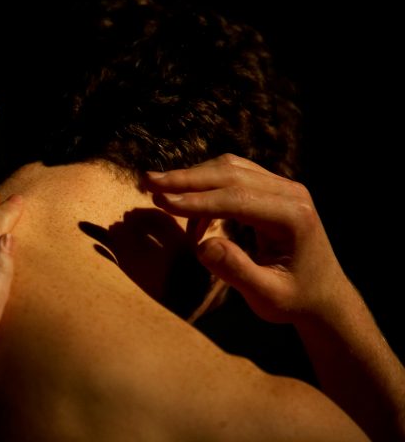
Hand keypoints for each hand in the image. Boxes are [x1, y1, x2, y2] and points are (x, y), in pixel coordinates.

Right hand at [145, 153, 350, 324]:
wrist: (323, 295)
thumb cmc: (295, 299)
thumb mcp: (267, 297)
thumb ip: (236, 271)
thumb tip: (202, 246)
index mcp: (293, 216)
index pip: (236, 199)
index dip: (195, 200)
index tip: (160, 200)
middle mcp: (291, 193)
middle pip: (230, 174)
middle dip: (185, 178)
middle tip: (146, 181)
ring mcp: (282, 187)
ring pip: (229, 168)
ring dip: (191, 176)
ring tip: (157, 188)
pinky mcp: (271, 188)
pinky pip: (232, 175)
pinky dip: (204, 184)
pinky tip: (185, 205)